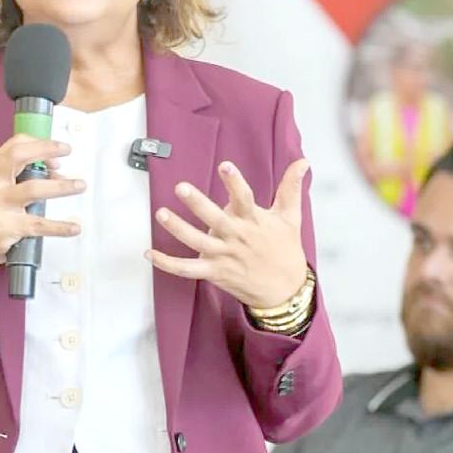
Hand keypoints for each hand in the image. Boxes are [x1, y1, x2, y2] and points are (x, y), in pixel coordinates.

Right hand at [0, 135, 84, 302]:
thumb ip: (22, 176)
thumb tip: (58, 175)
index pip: (16, 144)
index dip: (40, 145)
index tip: (58, 153)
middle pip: (18, 156)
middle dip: (45, 149)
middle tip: (68, 150)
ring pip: (34, 189)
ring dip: (61, 187)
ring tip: (80, 185)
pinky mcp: (6, 227)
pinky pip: (39, 224)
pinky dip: (60, 226)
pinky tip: (74, 227)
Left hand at [146, 159, 309, 308]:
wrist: (285, 290)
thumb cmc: (285, 250)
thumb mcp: (290, 217)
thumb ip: (291, 188)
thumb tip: (302, 162)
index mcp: (254, 221)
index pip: (244, 198)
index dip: (235, 183)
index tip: (225, 166)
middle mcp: (237, 238)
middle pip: (216, 219)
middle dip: (198, 204)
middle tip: (181, 187)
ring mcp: (225, 256)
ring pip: (198, 242)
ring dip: (178, 228)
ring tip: (161, 213)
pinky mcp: (215, 273)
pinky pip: (187, 269)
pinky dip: (167, 264)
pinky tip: (149, 253)